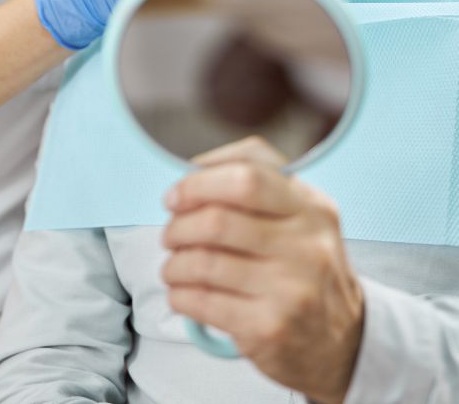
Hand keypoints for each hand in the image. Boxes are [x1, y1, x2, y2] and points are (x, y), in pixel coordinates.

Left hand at [162, 136, 363, 403]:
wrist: (343, 342)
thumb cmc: (304, 266)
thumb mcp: (300, 215)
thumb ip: (256, 182)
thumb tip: (193, 172)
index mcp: (311, 207)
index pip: (247, 176)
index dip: (198, 183)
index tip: (175, 196)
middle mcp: (307, 246)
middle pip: (217, 221)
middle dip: (179, 226)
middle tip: (170, 235)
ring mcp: (291, 289)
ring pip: (204, 263)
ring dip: (174, 264)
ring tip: (173, 267)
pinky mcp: (270, 328)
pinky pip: (203, 302)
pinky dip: (180, 295)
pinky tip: (182, 294)